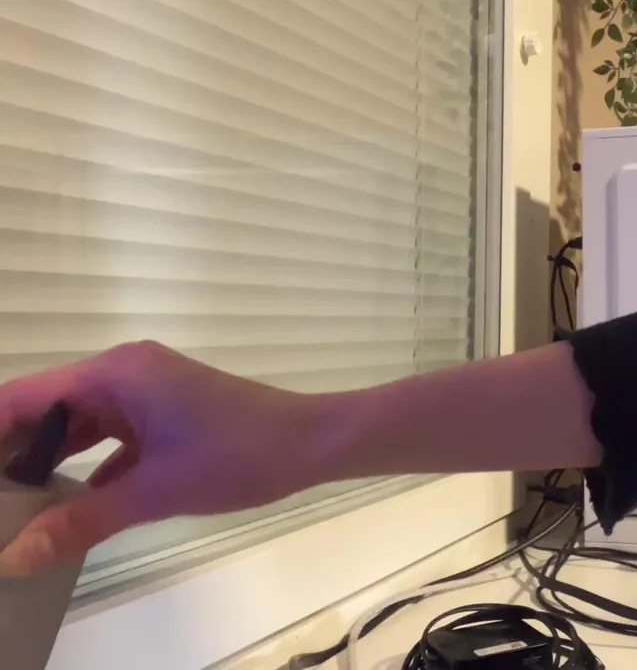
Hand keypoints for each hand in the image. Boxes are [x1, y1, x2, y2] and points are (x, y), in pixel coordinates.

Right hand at [0, 341, 326, 576]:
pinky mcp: (167, 414)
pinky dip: (89, 468)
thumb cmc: (239, 455)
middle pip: (47, 409)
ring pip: (80, 425)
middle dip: (12, 454)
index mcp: (116, 373)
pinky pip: (112, 437)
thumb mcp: (155, 491)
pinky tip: (68, 508)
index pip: (23, 398)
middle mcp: (125, 372)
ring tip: (16, 507)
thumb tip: (15, 556)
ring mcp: (148, 392)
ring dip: (49, 463)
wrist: (315, 442)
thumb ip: (81, 521)